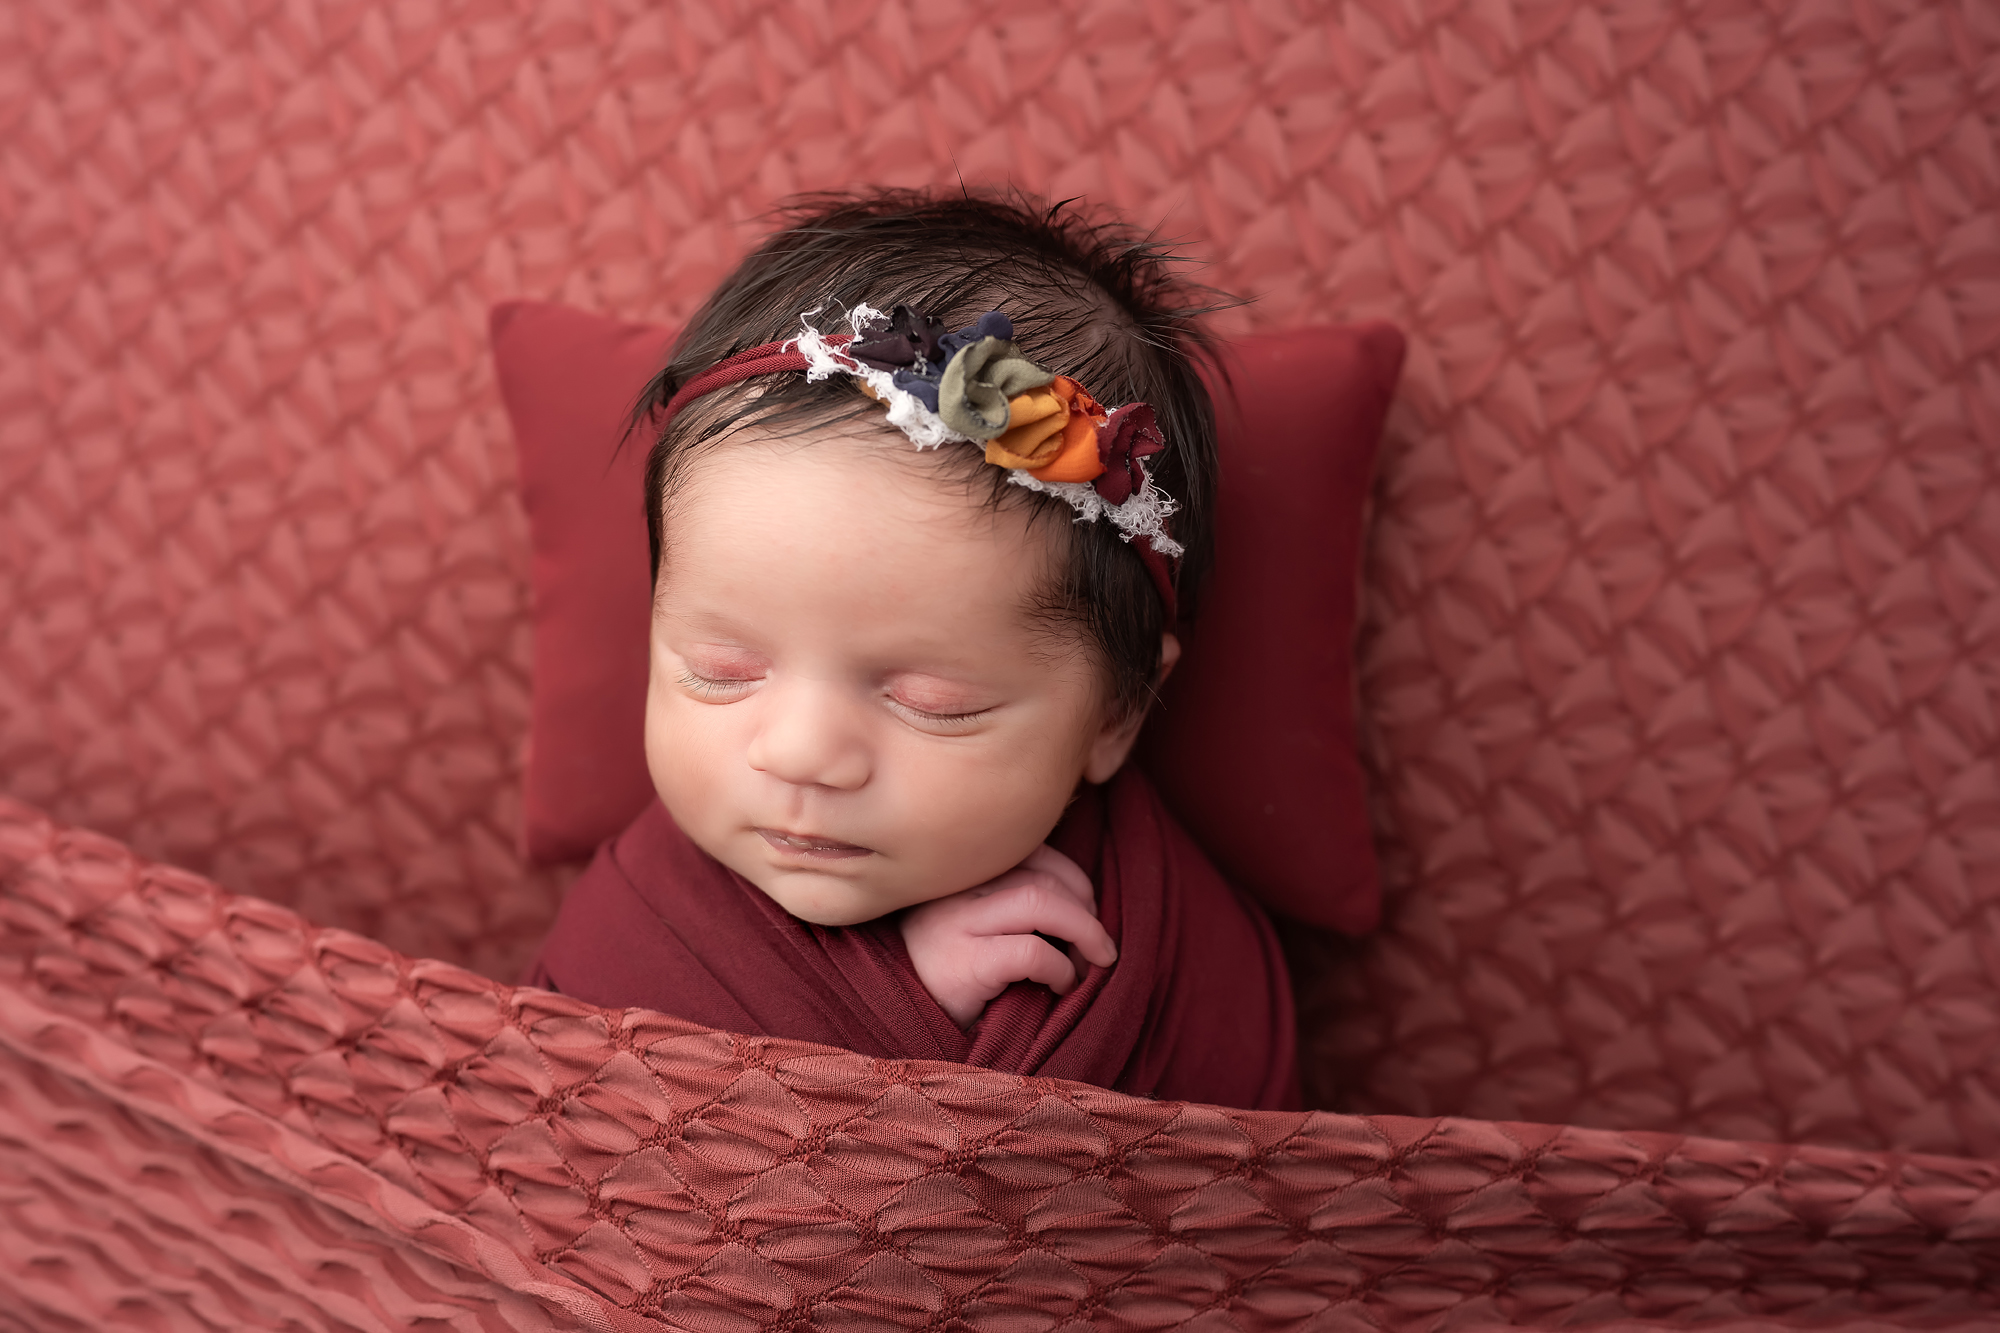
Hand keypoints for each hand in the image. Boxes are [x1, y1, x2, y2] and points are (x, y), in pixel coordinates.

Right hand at [898, 844, 1118, 1027]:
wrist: (904, 1026)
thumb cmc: (954, 980)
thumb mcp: (979, 928)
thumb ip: (1012, 902)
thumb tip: (1085, 903)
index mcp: (958, 874)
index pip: (1029, 849)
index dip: (1073, 876)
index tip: (1088, 909)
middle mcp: (952, 890)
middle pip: (1041, 875)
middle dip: (1085, 910)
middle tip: (1098, 948)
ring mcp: (952, 923)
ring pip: (1039, 901)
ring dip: (1083, 933)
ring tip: (1090, 964)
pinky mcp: (960, 964)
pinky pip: (1030, 951)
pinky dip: (1061, 968)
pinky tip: (1062, 986)